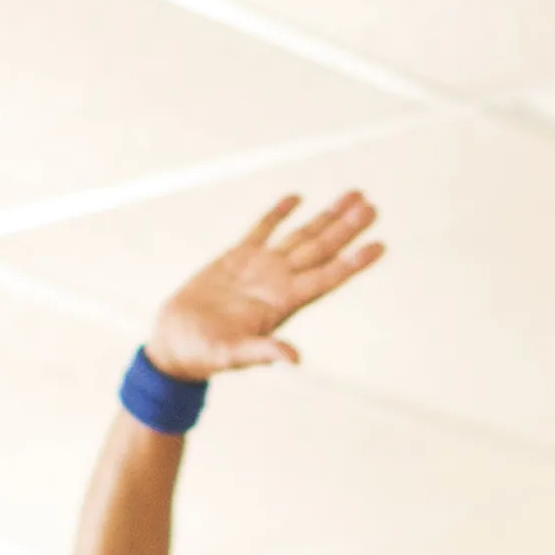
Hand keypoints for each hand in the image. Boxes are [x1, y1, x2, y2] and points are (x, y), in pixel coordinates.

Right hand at [143, 192, 383, 378]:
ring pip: (301, 235)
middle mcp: (279, 283)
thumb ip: (264, 352)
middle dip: (346, 228)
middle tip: (372, 207)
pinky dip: (279, 213)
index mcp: (283, 304)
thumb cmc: (204, 355)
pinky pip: (263, 229)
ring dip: (326, 216)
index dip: (353, 262)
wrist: (176, 345)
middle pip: (322, 250)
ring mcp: (260, 268)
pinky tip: (297, 198)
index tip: (379, 245)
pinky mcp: (236, 258)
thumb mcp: (233, 356)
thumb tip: (293, 358)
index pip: (326, 278)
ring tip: (353, 196)